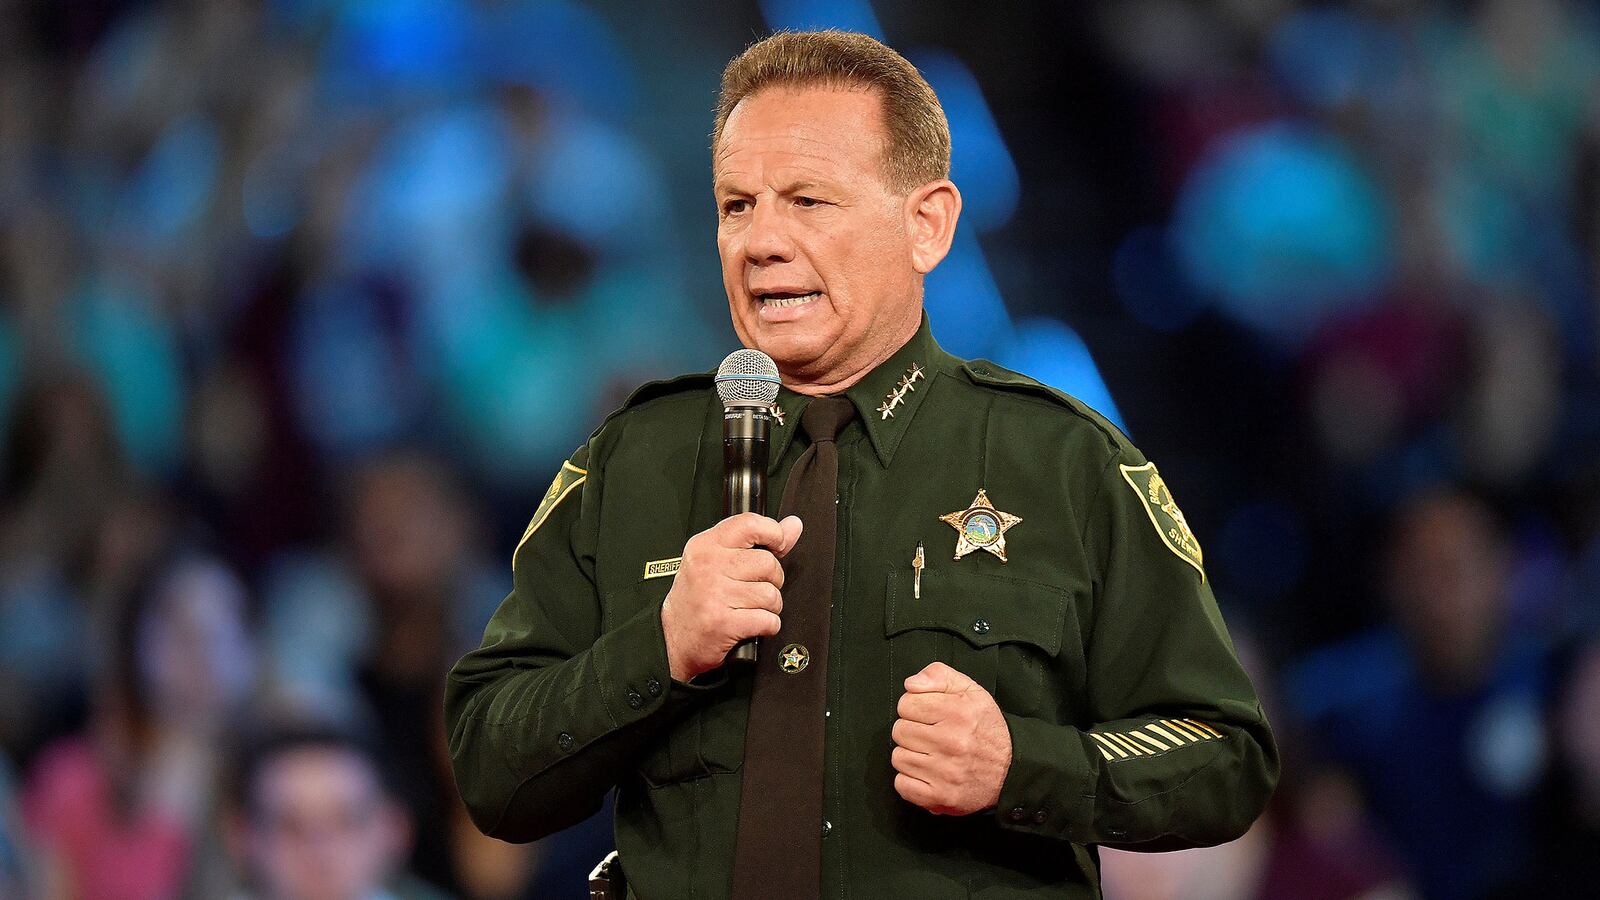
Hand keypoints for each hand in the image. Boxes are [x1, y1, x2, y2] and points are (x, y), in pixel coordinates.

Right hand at [661, 512, 803, 681]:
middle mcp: (708, 567)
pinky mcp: (723, 623)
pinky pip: (768, 620)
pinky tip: (751, 624)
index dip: (774, 533)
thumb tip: (793, 525)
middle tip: (755, 589)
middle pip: (768, 563)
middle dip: (772, 581)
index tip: (777, 545)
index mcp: (706, 546)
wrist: (673, 639)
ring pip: (771, 595)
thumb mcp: (719, 562)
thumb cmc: (697, 599)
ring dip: (770, 607)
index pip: (750, 524)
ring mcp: (714, 595)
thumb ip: (759, 541)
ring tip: (750, 609)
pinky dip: (768, 626)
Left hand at [891, 662, 1012, 814]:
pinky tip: (927, 773)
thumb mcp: (970, 690)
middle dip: (913, 731)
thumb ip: (939, 675)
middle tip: (932, 736)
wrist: (1012, 769)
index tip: (929, 715)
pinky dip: (910, 781)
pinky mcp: (941, 796)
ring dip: (911, 755)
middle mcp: (952, 742)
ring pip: (898, 757)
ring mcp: (945, 772)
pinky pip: (902, 785)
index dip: (915, 707)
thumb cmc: (986, 728)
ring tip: (931, 755)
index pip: (906, 703)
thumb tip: (910, 684)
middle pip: (899, 731)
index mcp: (958, 712)